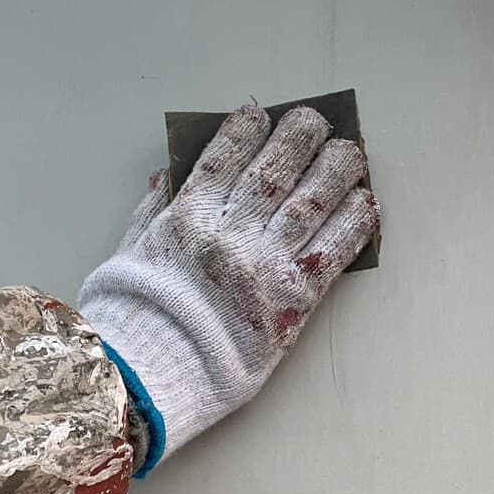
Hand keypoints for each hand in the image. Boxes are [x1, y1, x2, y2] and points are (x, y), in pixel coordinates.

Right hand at [78, 104, 379, 472]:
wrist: (150, 380)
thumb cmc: (134, 319)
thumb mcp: (128, 253)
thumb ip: (151, 211)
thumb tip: (167, 176)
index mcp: (186, 218)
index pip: (223, 156)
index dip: (245, 130)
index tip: (259, 113)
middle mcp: (229, 235)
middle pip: (274, 171)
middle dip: (299, 139)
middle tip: (315, 121)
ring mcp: (264, 266)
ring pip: (310, 202)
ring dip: (335, 171)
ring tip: (350, 153)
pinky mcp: (292, 301)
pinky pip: (331, 252)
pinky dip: (352, 225)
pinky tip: (364, 203)